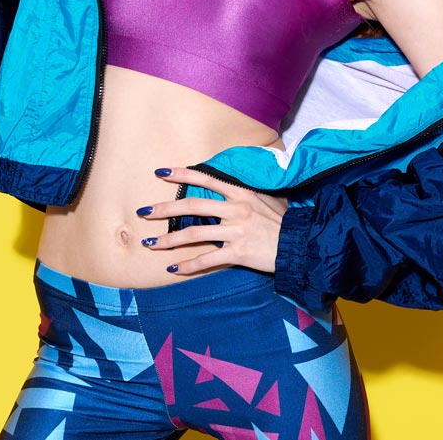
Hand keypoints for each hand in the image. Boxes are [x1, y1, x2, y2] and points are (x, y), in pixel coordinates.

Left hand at [138, 168, 288, 274]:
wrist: (299, 245)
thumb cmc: (283, 221)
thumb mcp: (267, 198)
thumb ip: (246, 192)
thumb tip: (232, 183)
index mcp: (240, 193)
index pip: (206, 179)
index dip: (182, 174)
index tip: (161, 173)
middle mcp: (235, 209)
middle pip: (192, 206)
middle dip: (164, 209)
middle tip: (144, 212)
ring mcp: (235, 231)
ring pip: (193, 234)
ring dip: (168, 240)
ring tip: (150, 243)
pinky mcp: (237, 252)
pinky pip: (206, 259)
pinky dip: (187, 265)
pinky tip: (173, 268)